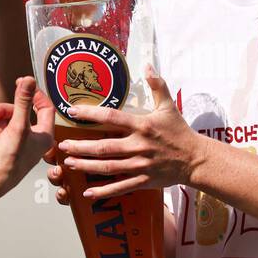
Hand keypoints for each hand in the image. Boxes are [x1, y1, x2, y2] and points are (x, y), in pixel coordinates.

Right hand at [0, 77, 54, 204]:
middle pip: (19, 113)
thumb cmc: (8, 161)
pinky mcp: (2, 148)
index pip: (45, 108)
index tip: (23, 83)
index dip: (34, 94)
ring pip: (4, 121)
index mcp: (44, 136)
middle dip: (4, 112)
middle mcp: (32, 141)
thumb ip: (23, 101)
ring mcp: (16, 145)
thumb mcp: (17, 126)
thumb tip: (29, 81)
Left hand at [54, 69, 204, 198]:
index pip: (111, 117)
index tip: (72, 111)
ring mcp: (140, 165)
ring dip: (85, 166)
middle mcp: (138, 145)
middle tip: (61, 145)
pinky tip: (87, 192)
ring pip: (107, 167)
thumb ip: (157, 85)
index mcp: (142, 125)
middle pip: (103, 147)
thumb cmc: (180, 131)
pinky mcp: (143, 180)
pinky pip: (120, 187)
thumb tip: (147, 64)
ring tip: (68, 163)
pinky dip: (103, 191)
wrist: (196, 159)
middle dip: (80, 147)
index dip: (90, 113)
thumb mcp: (169, 106)